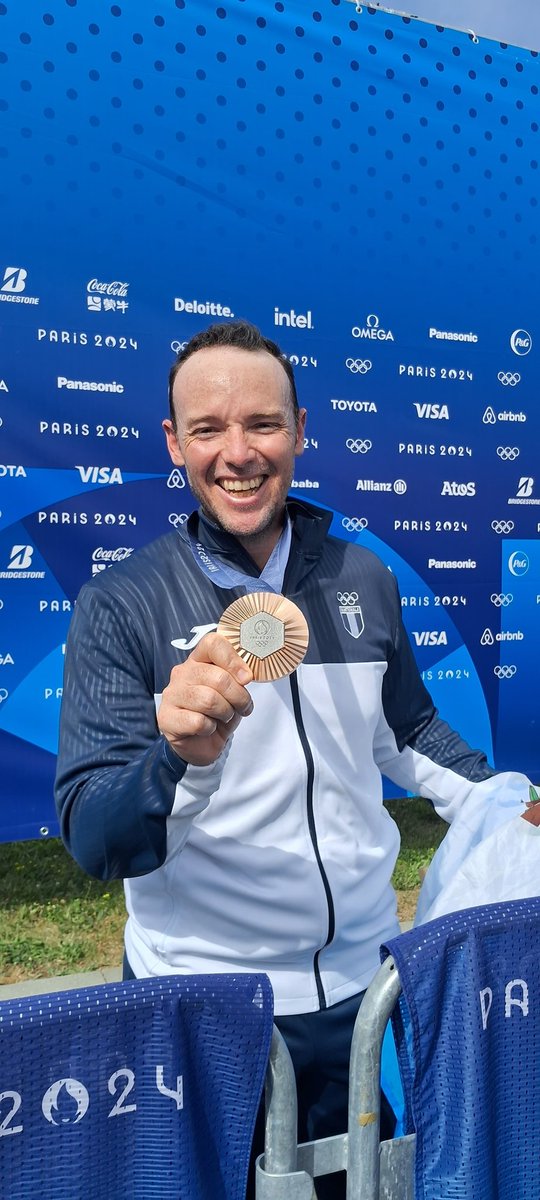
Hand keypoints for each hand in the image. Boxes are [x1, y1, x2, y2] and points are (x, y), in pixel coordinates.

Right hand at [158, 633, 253, 765]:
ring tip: (225, 717)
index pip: (212, 643)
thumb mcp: (233, 692)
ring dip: (225, 713)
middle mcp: (182, 673)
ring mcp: (172, 695)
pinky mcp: (167, 718)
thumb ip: (238, 679)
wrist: (201, 744)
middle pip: (218, 677)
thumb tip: (245, 676)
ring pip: (208, 700)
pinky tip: (207, 728)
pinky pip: (198, 721)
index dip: (233, 660)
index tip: (246, 678)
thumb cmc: (218, 713)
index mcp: (199, 660)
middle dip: (238, 696)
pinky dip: (210, 728)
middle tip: (243, 707)